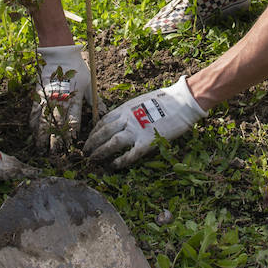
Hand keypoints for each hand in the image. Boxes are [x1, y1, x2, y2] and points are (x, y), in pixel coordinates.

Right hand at [30, 45, 91, 152]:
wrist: (59, 54)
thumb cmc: (77, 68)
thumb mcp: (89, 83)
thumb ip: (95, 100)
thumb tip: (104, 113)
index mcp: (74, 97)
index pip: (73, 119)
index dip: (72, 132)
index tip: (71, 144)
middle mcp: (60, 100)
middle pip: (56, 123)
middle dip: (55, 140)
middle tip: (54, 154)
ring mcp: (47, 98)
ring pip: (43, 120)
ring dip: (41, 136)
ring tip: (41, 149)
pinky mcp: (38, 95)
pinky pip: (34, 111)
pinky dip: (33, 124)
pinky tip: (33, 134)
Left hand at [83, 76, 205, 168]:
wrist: (182, 102)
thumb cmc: (166, 100)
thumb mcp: (142, 101)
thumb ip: (132, 110)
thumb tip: (126, 118)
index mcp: (126, 108)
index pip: (104, 120)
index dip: (94, 131)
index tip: (89, 137)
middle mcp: (127, 118)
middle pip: (103, 131)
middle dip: (92, 142)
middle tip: (84, 152)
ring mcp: (136, 130)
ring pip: (112, 142)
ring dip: (100, 152)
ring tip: (92, 160)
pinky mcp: (147, 141)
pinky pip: (130, 154)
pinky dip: (120, 161)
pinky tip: (113, 166)